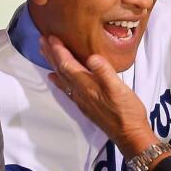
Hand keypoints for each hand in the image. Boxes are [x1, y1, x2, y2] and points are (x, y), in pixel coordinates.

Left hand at [39, 35, 156, 157]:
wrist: (129, 134)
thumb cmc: (127, 110)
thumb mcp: (119, 89)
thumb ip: (105, 72)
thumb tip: (92, 57)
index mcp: (87, 85)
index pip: (68, 65)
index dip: (59, 51)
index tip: (51, 37)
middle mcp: (80, 92)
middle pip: (61, 70)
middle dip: (51, 55)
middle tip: (41, 40)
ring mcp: (81, 100)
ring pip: (62, 79)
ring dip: (53, 65)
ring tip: (45, 53)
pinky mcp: (85, 105)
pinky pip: (66, 89)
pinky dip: (58, 80)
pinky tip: (54, 78)